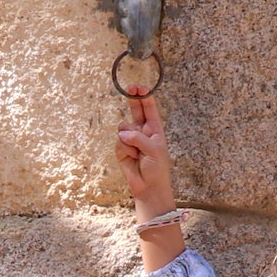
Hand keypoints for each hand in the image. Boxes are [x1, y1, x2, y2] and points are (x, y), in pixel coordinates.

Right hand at [114, 93, 174, 212]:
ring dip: (130, 139)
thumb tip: (122, 134)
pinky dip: (125, 150)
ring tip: (137, 153)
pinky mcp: (121, 150)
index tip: (139, 88)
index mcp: (154, 129)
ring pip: (124, 128)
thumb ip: (139, 138)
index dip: (144, 97)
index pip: (149, 109)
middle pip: (135, 111)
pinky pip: (119, 142)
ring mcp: (131, 140)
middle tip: (129, 89)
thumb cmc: (157, 169)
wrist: (148, 188)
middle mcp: (142, 132)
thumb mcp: (154, 149)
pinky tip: (132, 158)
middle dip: (132, 100)